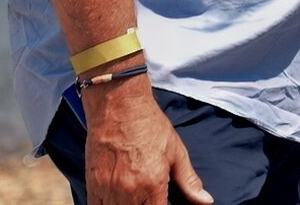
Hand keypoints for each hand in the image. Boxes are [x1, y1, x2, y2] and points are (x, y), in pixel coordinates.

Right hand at [83, 77, 212, 204]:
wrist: (119, 106)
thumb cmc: (149, 126)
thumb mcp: (176, 151)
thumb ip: (189, 180)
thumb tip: (206, 200)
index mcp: (153, 184)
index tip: (162, 202)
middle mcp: (130, 191)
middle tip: (149, 197)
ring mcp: (108, 189)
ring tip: (134, 198)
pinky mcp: (93, 185)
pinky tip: (116, 200)